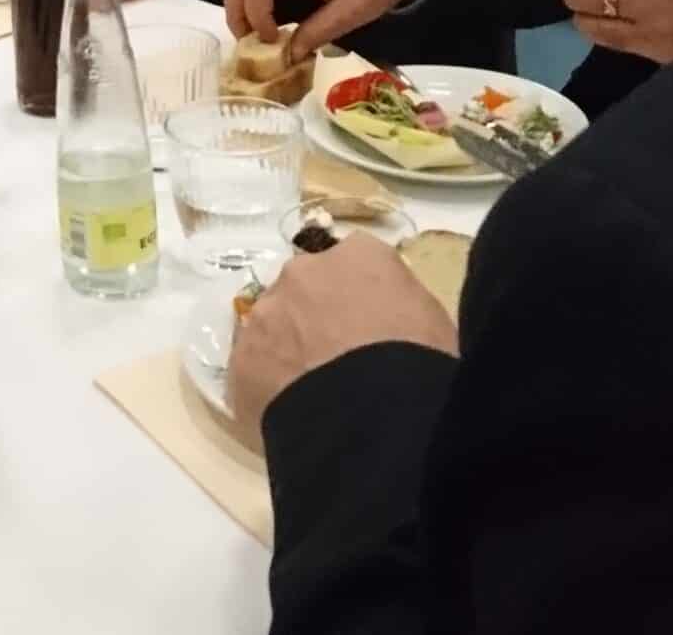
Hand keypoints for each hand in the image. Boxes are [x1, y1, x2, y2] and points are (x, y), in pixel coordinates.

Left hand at [227, 234, 457, 449]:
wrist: (372, 415)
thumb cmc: (418, 364)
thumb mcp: (432, 321)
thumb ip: (400, 304)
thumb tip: (388, 317)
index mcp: (358, 256)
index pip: (355, 263)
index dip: (359, 296)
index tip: (369, 326)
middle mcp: (303, 272)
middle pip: (305, 288)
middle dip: (316, 316)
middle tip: (337, 360)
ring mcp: (265, 314)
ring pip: (271, 326)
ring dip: (286, 348)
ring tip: (310, 392)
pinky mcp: (240, 360)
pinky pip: (252, 369)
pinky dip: (266, 386)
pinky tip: (290, 414)